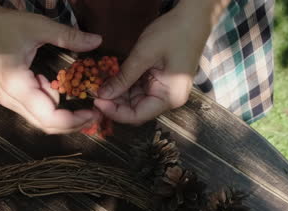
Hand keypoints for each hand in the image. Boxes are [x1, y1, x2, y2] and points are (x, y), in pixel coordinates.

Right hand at [0, 0, 101, 133]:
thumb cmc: (4, 25)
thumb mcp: (38, 27)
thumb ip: (68, 36)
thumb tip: (97, 41)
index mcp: (16, 85)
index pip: (49, 117)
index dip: (74, 120)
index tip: (94, 112)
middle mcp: (10, 99)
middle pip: (46, 125)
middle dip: (72, 122)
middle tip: (95, 112)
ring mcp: (8, 100)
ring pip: (40, 120)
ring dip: (62, 114)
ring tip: (79, 99)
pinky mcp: (10, 98)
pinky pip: (34, 110)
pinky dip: (50, 104)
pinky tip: (54, 86)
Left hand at [93, 0, 227, 125]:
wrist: (193, 18)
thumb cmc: (173, 34)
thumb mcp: (143, 55)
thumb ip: (123, 77)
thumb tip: (102, 95)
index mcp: (169, 97)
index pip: (137, 116)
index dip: (115, 112)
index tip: (96, 101)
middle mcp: (169, 99)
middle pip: (136, 110)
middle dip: (115, 103)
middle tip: (94, 91)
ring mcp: (166, 91)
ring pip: (136, 101)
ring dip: (119, 94)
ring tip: (100, 84)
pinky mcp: (162, 82)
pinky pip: (141, 90)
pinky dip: (126, 86)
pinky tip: (112, 79)